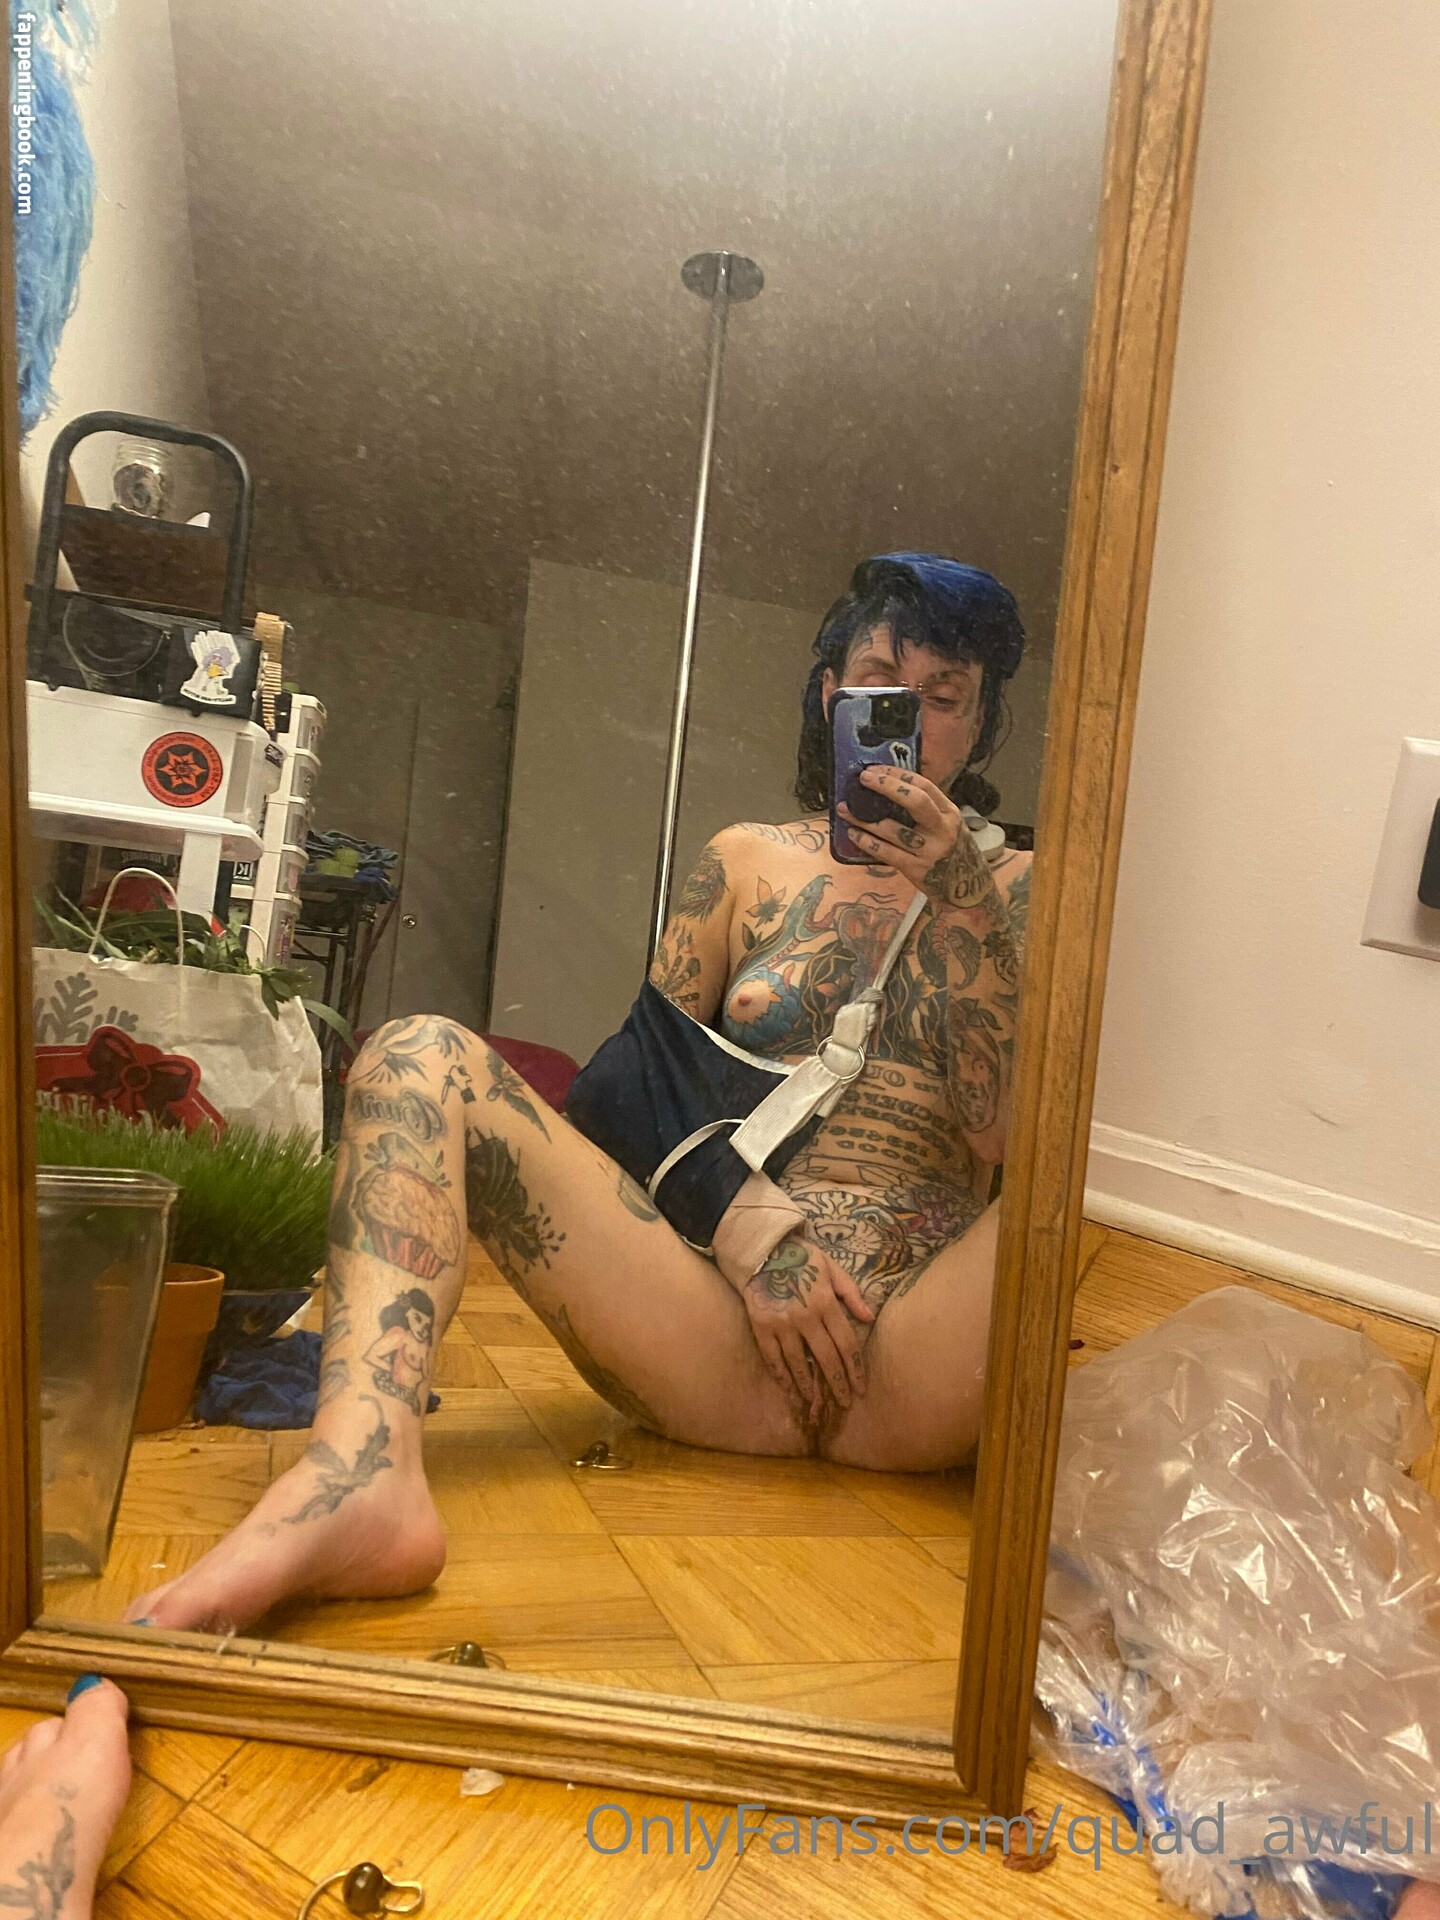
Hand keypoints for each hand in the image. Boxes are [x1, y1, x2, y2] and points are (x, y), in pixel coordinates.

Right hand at [742, 1234, 875, 1419]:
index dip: (855, 1369)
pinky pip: (773, 1358)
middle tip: (844, 1402)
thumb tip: (869, 1318)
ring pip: (799, 1363)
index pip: (846, 1343)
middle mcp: (806, 1317)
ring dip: (810, 1385)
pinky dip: (782, 1376)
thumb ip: (851, 1293)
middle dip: (838, 1384)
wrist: (763, 1249)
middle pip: (826, 1358)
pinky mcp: (762, 1327)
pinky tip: (789, 1389)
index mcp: (826, 1303)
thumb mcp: (832, 1267)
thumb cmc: (802, 1257)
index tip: (861, 1387)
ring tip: (817, 1402)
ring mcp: (782, 1324)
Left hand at [839, 765, 995, 911]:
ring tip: (844, 809)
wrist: (968, 890)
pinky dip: (867, 842)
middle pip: (914, 801)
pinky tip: (853, 834)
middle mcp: (942, 829)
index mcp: (950, 813)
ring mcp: (929, 851)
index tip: (875, 769)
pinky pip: (886, 853)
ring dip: (864, 818)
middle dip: (886, 786)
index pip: (924, 786)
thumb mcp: (949, 826)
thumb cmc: (953, 852)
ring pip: (893, 829)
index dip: (897, 775)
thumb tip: (890, 789)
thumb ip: (928, 810)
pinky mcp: (916, 869)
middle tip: (863, 779)